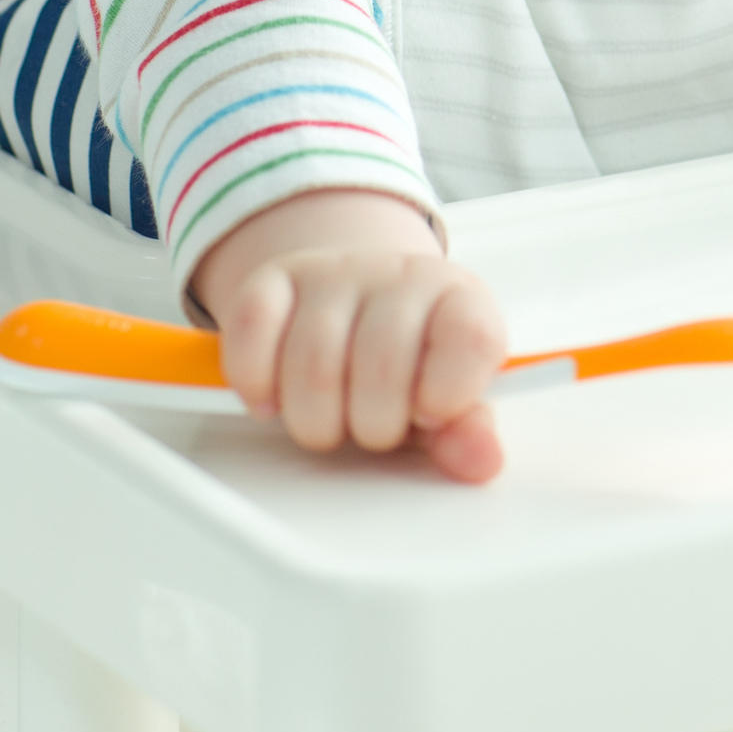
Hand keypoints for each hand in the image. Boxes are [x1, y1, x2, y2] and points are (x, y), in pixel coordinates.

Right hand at [192, 189, 509, 481]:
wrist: (363, 301)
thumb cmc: (412, 361)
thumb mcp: (450, 400)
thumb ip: (467, 433)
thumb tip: (481, 459)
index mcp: (460, 302)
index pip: (470, 337)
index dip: (449, 392)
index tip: (431, 415)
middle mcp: (401, 276)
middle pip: (380, 362)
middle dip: (372, 425)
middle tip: (372, 430)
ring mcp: (335, 272)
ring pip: (312, 360)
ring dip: (314, 418)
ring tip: (329, 420)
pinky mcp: (274, 278)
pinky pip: (252, 330)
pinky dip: (257, 382)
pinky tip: (274, 399)